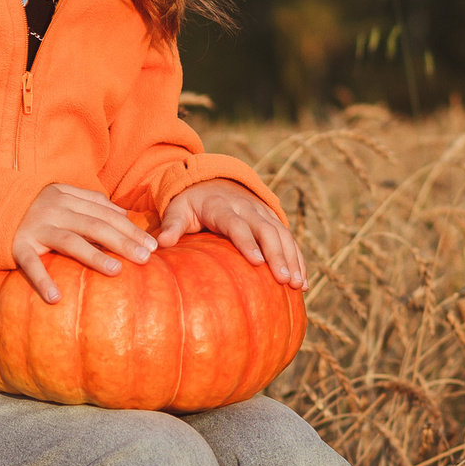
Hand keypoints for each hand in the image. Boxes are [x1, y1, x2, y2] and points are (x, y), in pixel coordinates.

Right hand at [11, 183, 157, 303]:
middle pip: (95, 226)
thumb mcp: (62, 197)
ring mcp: (36, 228)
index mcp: (67, 198)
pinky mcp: (17, 246)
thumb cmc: (34, 208)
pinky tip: (56, 298)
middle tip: (146, 259)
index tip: (152, 245)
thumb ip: (91, 202)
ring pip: (70, 241)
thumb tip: (124, 214)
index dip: (130, 229)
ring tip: (116, 271)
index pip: (106, 214)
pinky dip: (43, 280)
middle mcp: (54, 210)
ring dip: (94, 256)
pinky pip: (31, 265)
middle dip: (123, 242)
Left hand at [158, 181, 306, 288]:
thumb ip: (171, 226)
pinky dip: (298, 259)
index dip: (247, 242)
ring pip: (281, 234)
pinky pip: (288, 238)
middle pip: (265, 230)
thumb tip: (161, 244)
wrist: (211, 180)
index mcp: (221, 207)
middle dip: (278, 255)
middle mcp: (246, 207)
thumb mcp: (177, 210)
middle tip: (285, 280)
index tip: (257, 263)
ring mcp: (262, 213)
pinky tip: (303, 282)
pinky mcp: (272, 219)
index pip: (236, 225)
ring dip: (292, 259)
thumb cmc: (190, 203)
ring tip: (298, 285)